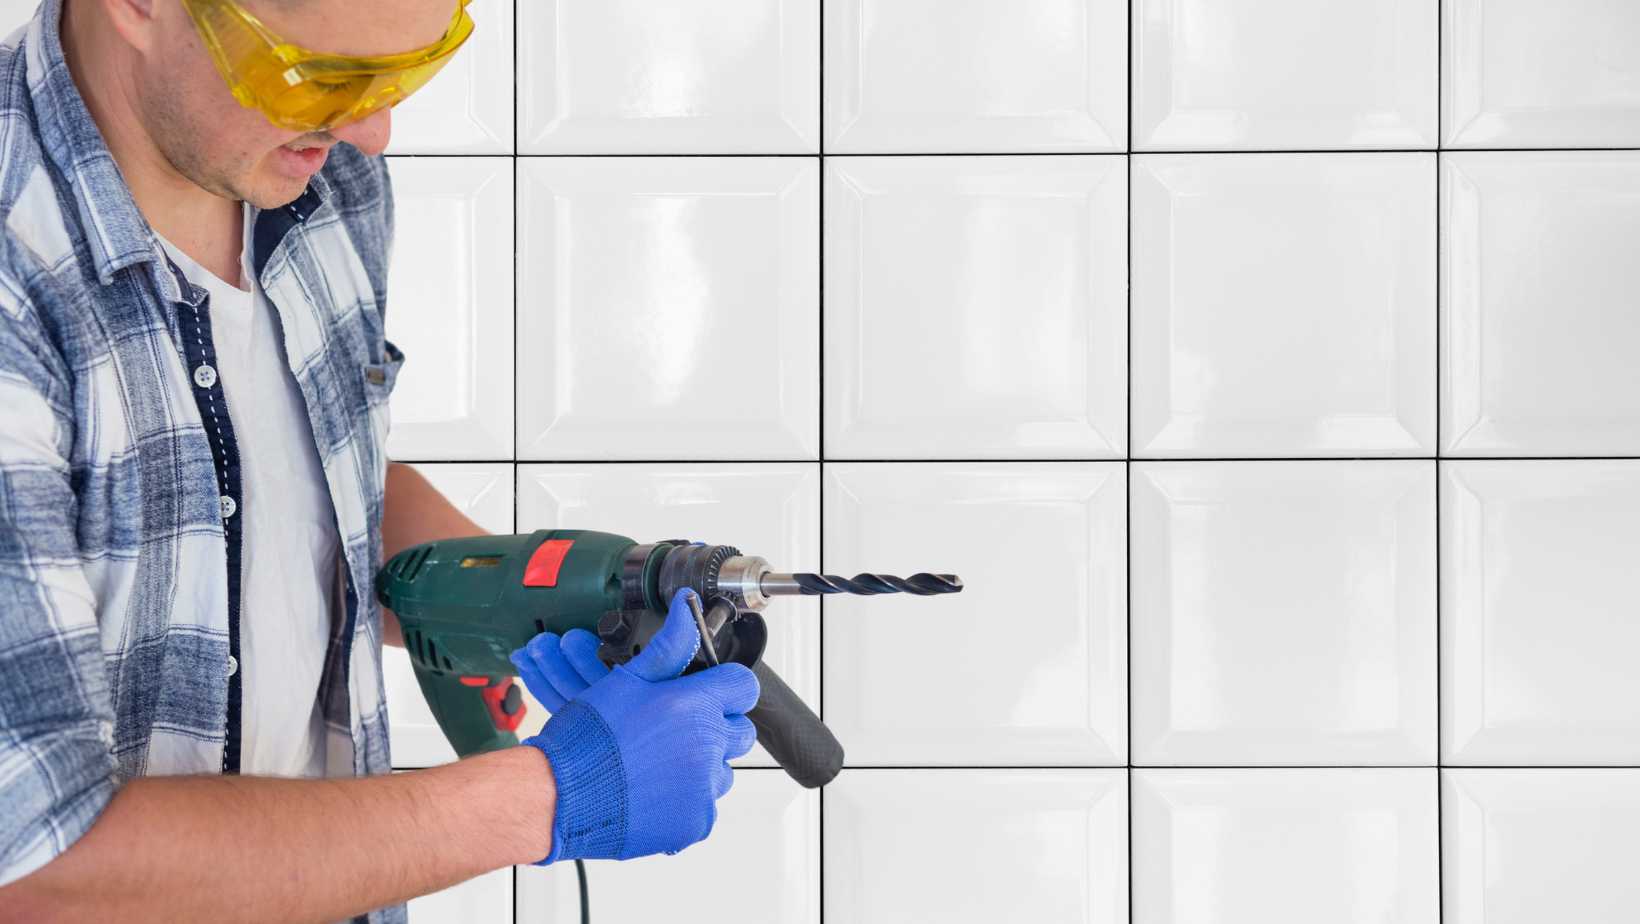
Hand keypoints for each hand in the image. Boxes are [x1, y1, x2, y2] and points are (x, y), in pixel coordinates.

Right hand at [516, 589, 760, 862]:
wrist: (560, 795)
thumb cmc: (588, 739)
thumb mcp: (627, 680)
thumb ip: (668, 645)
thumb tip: (686, 607)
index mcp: (694, 706)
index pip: (742, 686)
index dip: (724, 686)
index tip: (707, 692)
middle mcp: (706, 746)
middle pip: (739, 730)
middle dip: (716, 725)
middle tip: (680, 728)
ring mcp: (703, 788)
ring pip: (722, 769)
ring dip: (701, 763)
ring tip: (660, 760)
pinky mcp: (694, 822)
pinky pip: (705, 805)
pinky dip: (686, 799)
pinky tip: (655, 788)